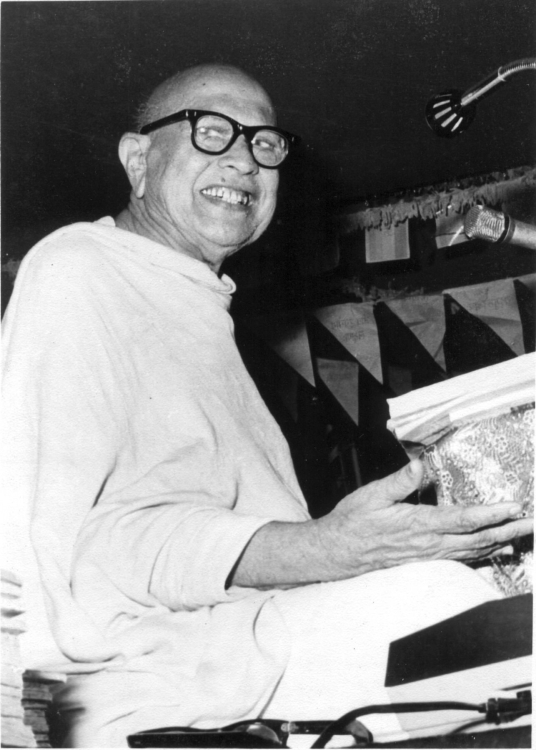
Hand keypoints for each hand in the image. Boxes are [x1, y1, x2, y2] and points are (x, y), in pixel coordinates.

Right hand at [315, 459, 532, 577]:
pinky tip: (495, 551)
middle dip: (509, 531)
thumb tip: (419, 464)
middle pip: (478, 540)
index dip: (491, 513)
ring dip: (501, 543)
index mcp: (418, 524)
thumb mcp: (371, 495)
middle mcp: (429, 544)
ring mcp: (429, 555)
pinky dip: (483, 554)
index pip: (463, 520)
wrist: (337, 552)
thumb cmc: (353, 522)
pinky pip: (461, 559)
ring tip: (522, 535)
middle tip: (532, 523)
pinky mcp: (425, 561)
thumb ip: (398, 481)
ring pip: (473, 552)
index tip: (514, 506)